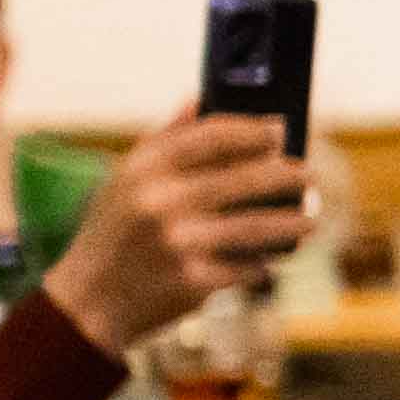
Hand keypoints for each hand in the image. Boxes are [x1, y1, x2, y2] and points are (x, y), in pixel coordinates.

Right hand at [38, 108, 312, 355]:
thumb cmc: (113, 232)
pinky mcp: (195, 281)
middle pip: (248, 178)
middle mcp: (163, 201)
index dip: (255, 130)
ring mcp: (181, 243)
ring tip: (311, 219)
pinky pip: (249, 267)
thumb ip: (165, 139)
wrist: (88, 301)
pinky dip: (265, 263)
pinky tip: (273, 258)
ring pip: (258, 226)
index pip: (215, 135)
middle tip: (307, 175)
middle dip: (288, 175)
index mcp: (146, 168)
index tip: (280, 130)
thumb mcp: (124, 179)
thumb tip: (200, 98)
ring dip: (293, 222)